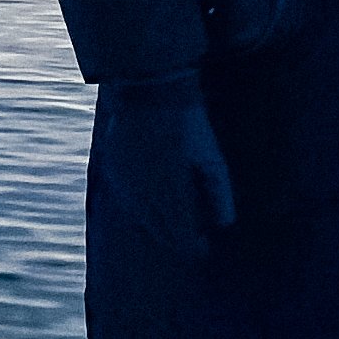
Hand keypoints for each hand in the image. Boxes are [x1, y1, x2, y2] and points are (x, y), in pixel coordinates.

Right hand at [95, 72, 236, 254]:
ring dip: (158, 225)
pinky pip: (127, 200)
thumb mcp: (212, 158)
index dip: (192, 246)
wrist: (152, 90)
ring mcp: (125, 182)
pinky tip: (153, 205)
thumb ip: (219, 193)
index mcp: (169, 193)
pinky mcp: (113, 170)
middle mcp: (143, 193)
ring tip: (174, 225)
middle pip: (159, 230)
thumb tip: (225, 225)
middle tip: (192, 242)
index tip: (203, 249)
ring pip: (141, 218)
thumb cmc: (188, 124)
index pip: (179, 234)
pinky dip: (141, 208)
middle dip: (176, 238)